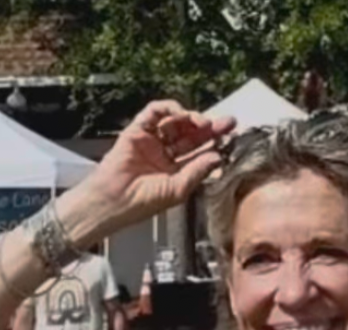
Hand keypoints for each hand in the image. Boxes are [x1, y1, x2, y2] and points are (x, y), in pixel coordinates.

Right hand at [60, 101, 235, 243]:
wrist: (116, 200)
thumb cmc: (144, 202)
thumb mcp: (179, 189)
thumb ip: (198, 171)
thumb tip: (218, 157)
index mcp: (177, 170)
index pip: (200, 152)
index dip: (215, 143)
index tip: (231, 138)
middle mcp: (166, 154)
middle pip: (191, 135)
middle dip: (210, 128)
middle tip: (227, 123)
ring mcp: (152, 141)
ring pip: (175, 122)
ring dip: (192, 118)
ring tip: (204, 123)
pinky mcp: (137, 130)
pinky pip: (154, 113)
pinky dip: (168, 109)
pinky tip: (181, 114)